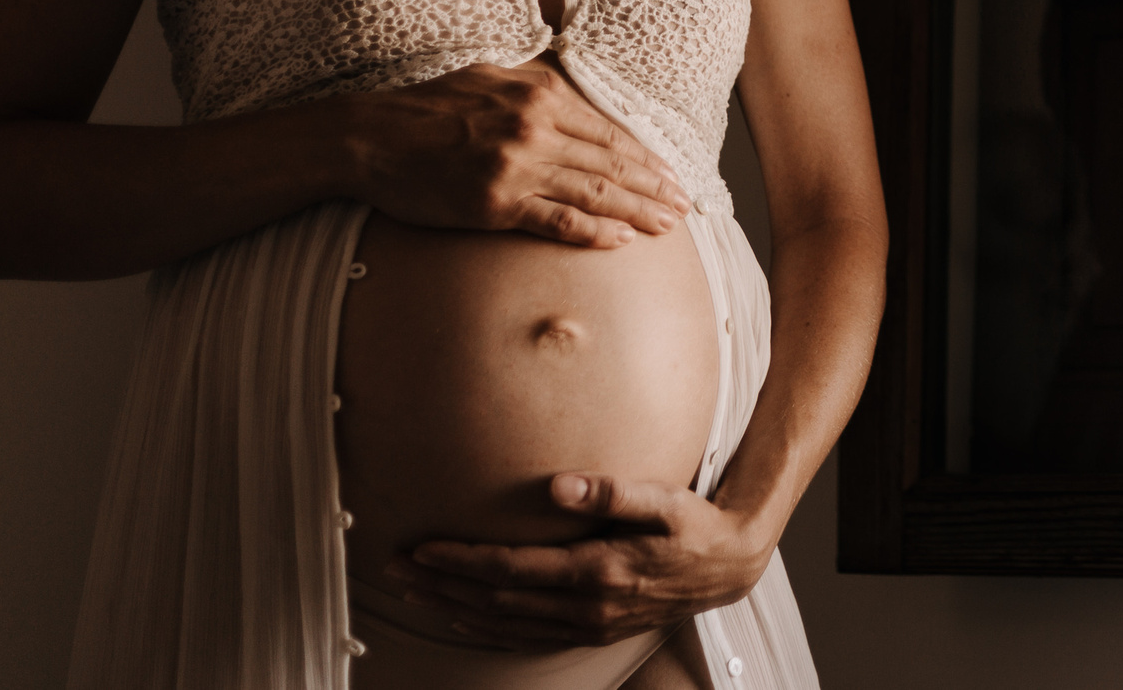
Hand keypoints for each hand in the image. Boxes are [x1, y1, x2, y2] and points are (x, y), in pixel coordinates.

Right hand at [343, 61, 690, 247]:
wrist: (371, 135)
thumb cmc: (430, 106)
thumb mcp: (492, 76)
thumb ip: (538, 88)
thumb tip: (578, 101)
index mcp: (540, 95)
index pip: (608, 131)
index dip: (645, 156)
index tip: (671, 173)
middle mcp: (535, 128)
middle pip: (611, 162)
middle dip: (653, 186)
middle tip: (684, 204)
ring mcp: (516, 167)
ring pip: (593, 192)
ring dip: (636, 211)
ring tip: (666, 224)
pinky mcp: (495, 203)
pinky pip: (557, 220)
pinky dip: (593, 231)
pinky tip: (620, 240)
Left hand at [385, 473, 773, 648]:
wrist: (728, 567)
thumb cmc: (695, 526)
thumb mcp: (664, 501)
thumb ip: (613, 491)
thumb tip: (560, 485)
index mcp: (597, 571)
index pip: (512, 569)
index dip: (462, 559)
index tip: (422, 547)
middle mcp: (585, 606)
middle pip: (496, 600)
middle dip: (440, 583)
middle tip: (393, 570)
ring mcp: (587, 624)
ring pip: (503, 623)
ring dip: (454, 607)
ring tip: (413, 593)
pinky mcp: (591, 630)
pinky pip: (524, 636)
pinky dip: (486, 627)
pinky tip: (464, 616)